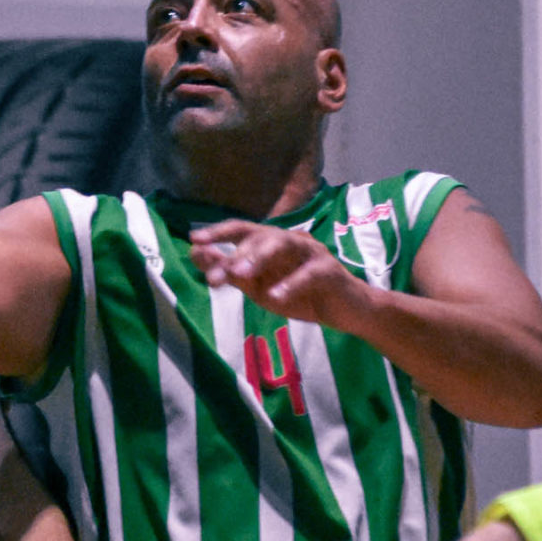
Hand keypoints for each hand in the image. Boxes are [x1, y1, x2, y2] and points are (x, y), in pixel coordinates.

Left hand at [189, 220, 371, 330]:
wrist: (347, 311)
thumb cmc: (301, 296)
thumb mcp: (259, 287)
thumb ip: (230, 271)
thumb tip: (196, 254)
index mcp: (272, 242)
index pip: (242, 229)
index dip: (219, 232)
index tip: (195, 239)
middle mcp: (291, 240)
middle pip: (261, 237)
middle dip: (236, 256)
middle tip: (216, 278)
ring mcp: (312, 252)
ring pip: (285, 245)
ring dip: (261, 258)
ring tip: (242, 275)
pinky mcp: (330, 271)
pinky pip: (309, 273)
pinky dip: (292, 284)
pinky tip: (276, 297)